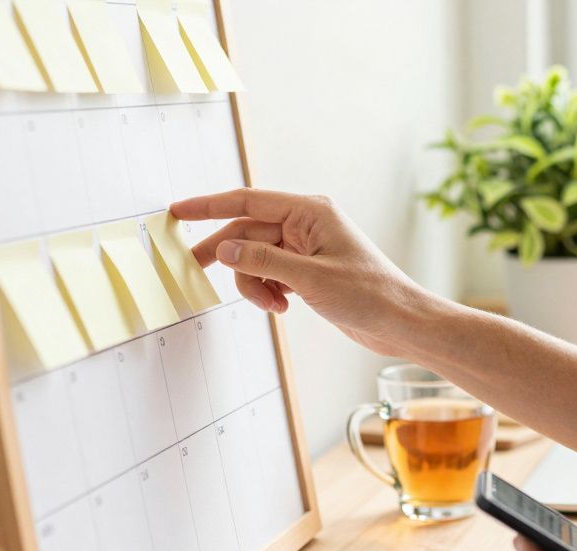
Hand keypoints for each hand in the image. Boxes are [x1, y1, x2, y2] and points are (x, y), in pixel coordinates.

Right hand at [170, 188, 432, 355]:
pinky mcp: (309, 271)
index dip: (209, 205)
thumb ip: (263, 261)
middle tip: (192, 270)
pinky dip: (268, 291)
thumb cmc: (368, 295)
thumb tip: (225, 248)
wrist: (400, 322)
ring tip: (273, 305)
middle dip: (226, 255)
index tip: (177, 211)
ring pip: (256, 257)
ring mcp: (307, 248)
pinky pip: (270, 273)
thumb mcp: (310, 278)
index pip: (248, 201)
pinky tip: (282, 307)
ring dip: (254, 283)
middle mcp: (307, 224)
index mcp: (310, 211)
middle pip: (247, 231)